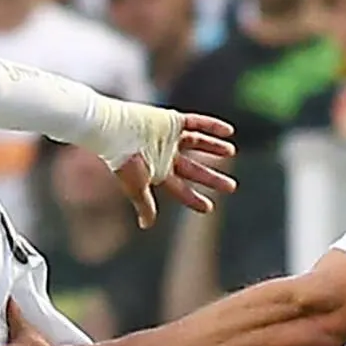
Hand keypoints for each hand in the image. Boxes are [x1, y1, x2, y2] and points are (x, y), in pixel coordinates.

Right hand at [104, 107, 238, 225]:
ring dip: (214, 148)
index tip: (209, 207)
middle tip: (231, 187)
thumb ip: (144, 205)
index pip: (180, 189)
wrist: (113, 131)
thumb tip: (146, 226)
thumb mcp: (136, 186)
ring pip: (197, 143)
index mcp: (158, 172)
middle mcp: (165, 155)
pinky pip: (196, 122)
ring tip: (231, 151)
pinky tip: (229, 132)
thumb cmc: (123, 160)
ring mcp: (169, 137)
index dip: (194, 199)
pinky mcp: (171, 120)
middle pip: (193, 169)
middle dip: (211, 178)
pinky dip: (212, 126)